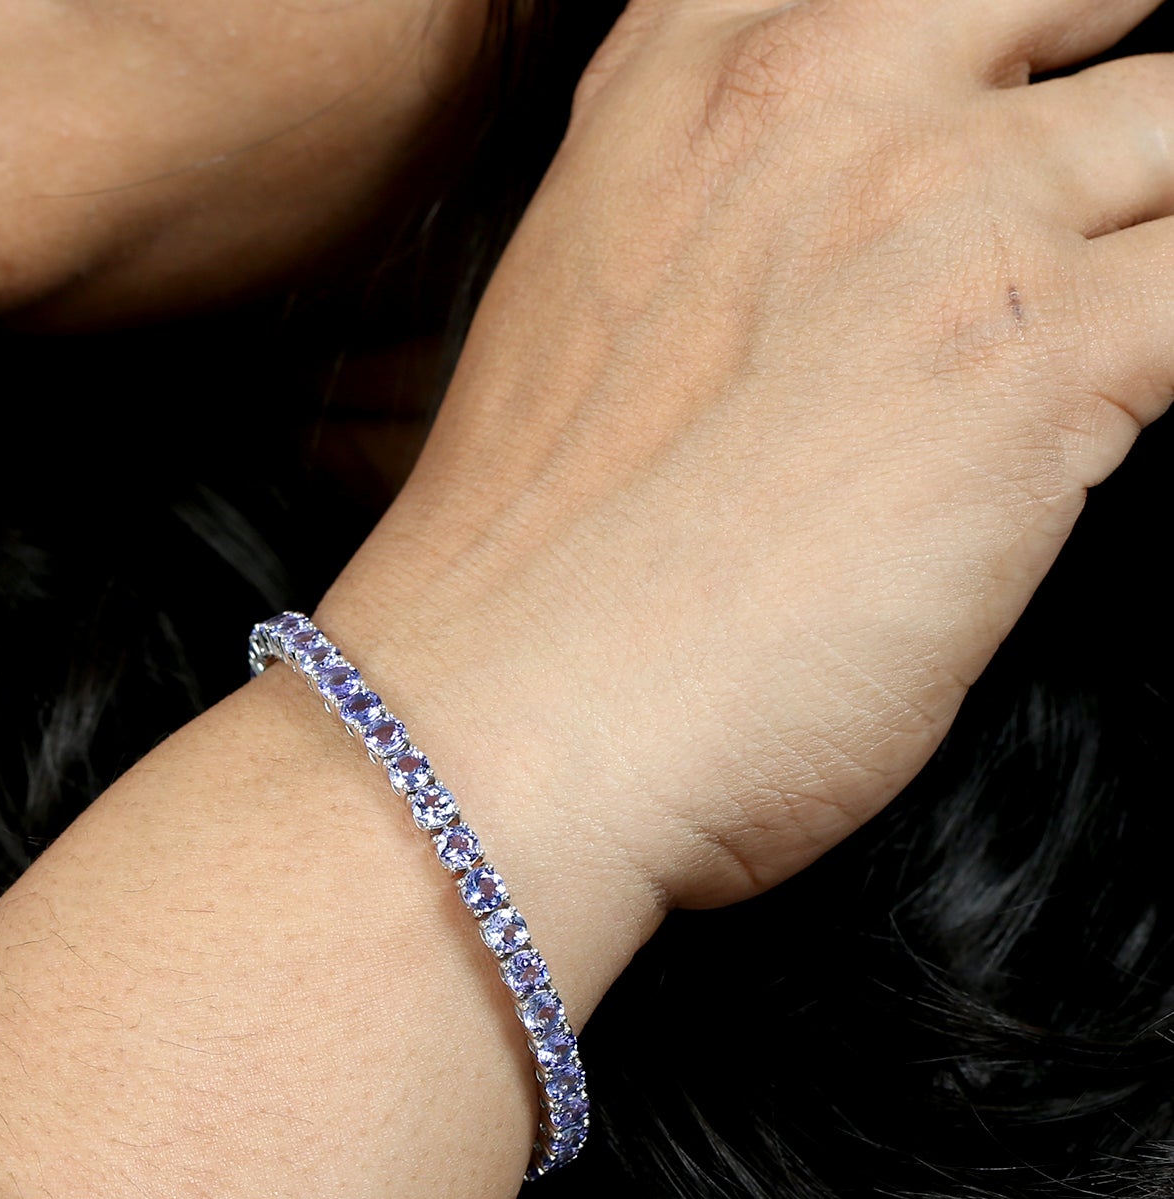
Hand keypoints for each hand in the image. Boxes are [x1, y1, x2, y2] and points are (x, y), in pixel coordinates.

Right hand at [322, 0, 1172, 914]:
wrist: (505, 712)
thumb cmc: (528, 567)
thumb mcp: (587, 311)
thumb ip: (722, 232)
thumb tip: (839, 273)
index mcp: (690, 83)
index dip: (1003, 42)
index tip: (1030, 100)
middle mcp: (820, 96)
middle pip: (1082, 0)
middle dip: (1115, 109)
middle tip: (1099, 219)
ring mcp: (941, 211)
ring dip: (1162, 241)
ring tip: (1104, 353)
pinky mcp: (1040, 357)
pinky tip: (1116, 427)